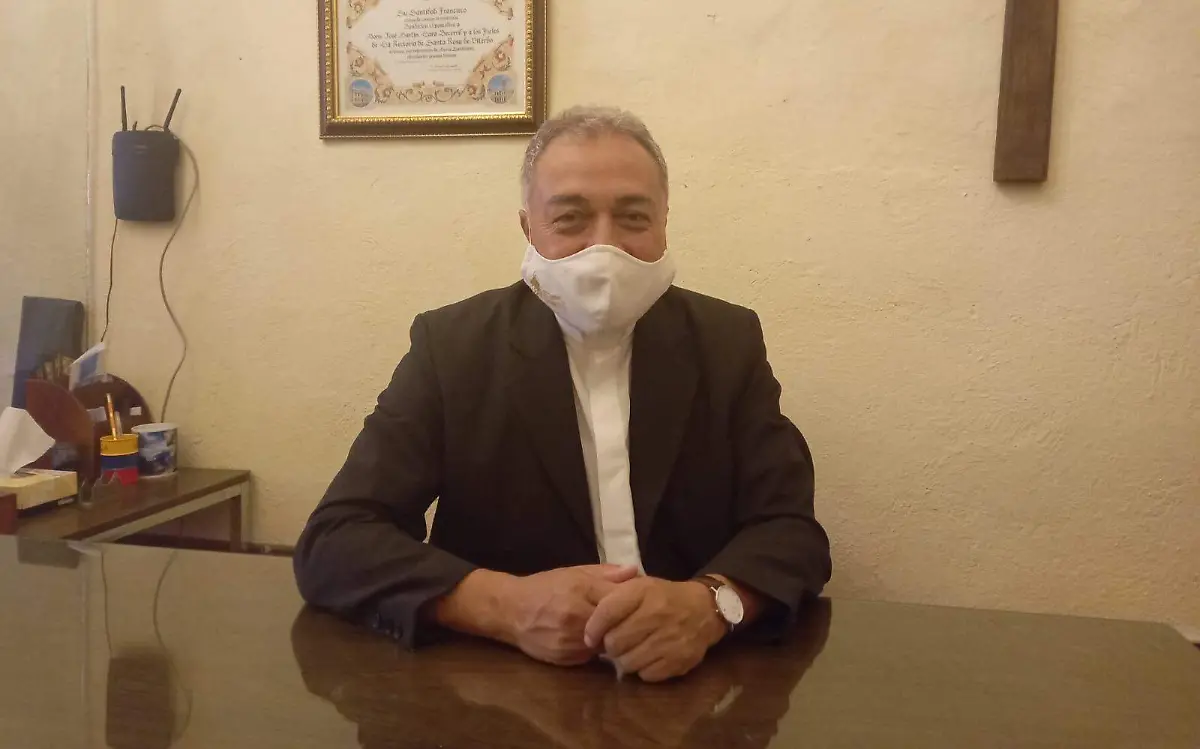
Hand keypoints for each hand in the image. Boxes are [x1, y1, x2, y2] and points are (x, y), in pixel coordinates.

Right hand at [502, 564, 638, 665]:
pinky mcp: (565, 658)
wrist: (510, 610)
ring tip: (608, 630)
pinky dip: (594, 649)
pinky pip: (592, 656)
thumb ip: (606, 573)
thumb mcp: (574, 572)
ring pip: (606, 644)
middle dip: (623, 624)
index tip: (638, 604)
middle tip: (628, 621)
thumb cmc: (545, 587)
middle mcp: (577, 615)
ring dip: (609, 638)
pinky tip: (590, 640)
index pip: (619, 599)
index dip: (632, 602)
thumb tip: (635, 571)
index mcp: (582, 589)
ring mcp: (571, 639)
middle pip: (616, 625)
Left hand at [584, 577, 725, 681]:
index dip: (592, 628)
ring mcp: (669, 639)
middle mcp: (656, 613)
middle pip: (614, 642)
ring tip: (633, 649)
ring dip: (625, 659)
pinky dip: (643, 669)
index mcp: (643, 591)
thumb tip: (586, 627)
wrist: (704, 609)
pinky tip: (649, 656)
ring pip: (627, 662)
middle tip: (617, 642)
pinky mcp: (679, 660)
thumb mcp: (639, 587)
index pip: (606, 612)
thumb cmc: (663, 598)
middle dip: (610, 646)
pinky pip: (646, 674)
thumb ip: (612, 600)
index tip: (590, 637)